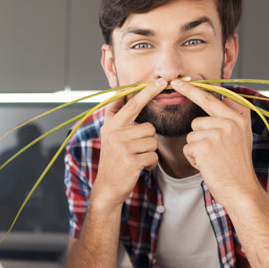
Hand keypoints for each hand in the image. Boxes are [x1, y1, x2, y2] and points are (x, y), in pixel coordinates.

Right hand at [92, 78, 167, 207]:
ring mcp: (122, 147)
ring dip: (149, 152)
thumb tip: (123, 92)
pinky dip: (150, 164)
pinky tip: (138, 167)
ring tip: (135, 158)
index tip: (160, 81)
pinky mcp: (130, 160)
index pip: (132, 104)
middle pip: (148, 128)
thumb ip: (116, 115)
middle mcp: (114, 133)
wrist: (108, 186)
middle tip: (135, 150)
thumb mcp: (110, 135)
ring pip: (152, 142)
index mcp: (111, 125)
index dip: (146, 92)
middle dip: (147, 140)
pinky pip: (153, 156)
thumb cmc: (114, 160)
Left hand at [170, 79, 262, 205]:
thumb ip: (233, 118)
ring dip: (196, 148)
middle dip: (192, 111)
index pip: (213, 98)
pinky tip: (207, 165)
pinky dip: (193, 158)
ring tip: (212, 159)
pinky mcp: (205, 146)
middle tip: (178, 90)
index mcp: (239, 118)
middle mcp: (230, 122)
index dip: (194, 89)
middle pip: (199, 114)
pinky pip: (188, 147)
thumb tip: (225, 97)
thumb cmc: (238, 165)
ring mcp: (217, 133)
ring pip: (192, 134)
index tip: (178, 81)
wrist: (241, 188)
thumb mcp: (242, 137)